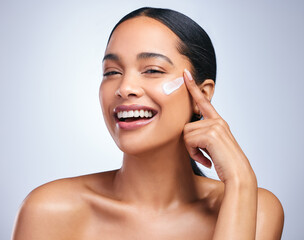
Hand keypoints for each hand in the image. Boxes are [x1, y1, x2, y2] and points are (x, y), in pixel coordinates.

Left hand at [183, 69, 254, 183]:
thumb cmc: (225, 163)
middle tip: (202, 154)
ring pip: (186, 134)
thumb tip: (186, 131)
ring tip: (206, 157)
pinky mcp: (211, 134)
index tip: (185, 74)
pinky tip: (206, 160)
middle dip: (190, 143)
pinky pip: (188, 141)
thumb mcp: (213, 146)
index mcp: (219, 122)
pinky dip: (194, 153)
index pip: (204, 102)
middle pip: (187, 126)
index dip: (193, 88)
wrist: (238, 175)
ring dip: (192, 149)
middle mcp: (218, 121)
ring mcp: (215, 126)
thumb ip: (203, 135)